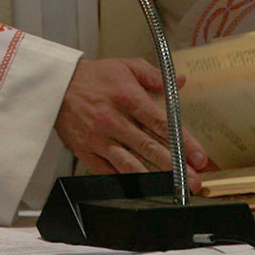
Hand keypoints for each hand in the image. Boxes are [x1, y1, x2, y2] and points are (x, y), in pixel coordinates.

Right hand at [55, 57, 208, 187]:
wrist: (56, 85)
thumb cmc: (93, 77)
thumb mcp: (126, 66)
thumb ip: (155, 76)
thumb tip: (181, 82)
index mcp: (127, 98)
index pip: (162, 124)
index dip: (184, 142)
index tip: (199, 156)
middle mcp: (114, 120)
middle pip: (150, 148)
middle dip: (176, 166)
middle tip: (194, 180)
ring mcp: (99, 139)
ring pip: (131, 163)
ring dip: (155, 177)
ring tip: (175, 187)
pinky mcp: (86, 152)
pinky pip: (109, 170)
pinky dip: (127, 178)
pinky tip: (144, 185)